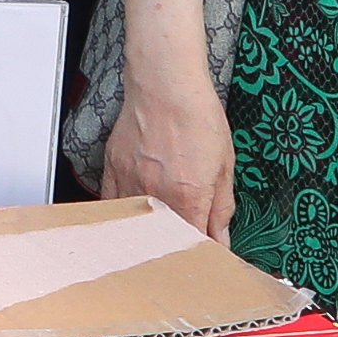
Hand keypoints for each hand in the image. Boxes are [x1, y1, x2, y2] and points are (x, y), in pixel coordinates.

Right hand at [100, 75, 235, 239]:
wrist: (166, 85)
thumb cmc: (196, 117)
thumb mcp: (224, 166)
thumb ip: (222, 208)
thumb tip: (221, 236)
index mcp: (188, 196)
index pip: (194, 242)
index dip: (203, 251)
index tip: (208, 251)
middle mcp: (156, 194)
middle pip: (163, 238)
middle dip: (177, 244)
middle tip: (187, 241)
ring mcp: (130, 182)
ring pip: (136, 225)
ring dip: (150, 232)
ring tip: (161, 230)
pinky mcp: (112, 169)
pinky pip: (112, 204)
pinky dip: (124, 215)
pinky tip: (135, 216)